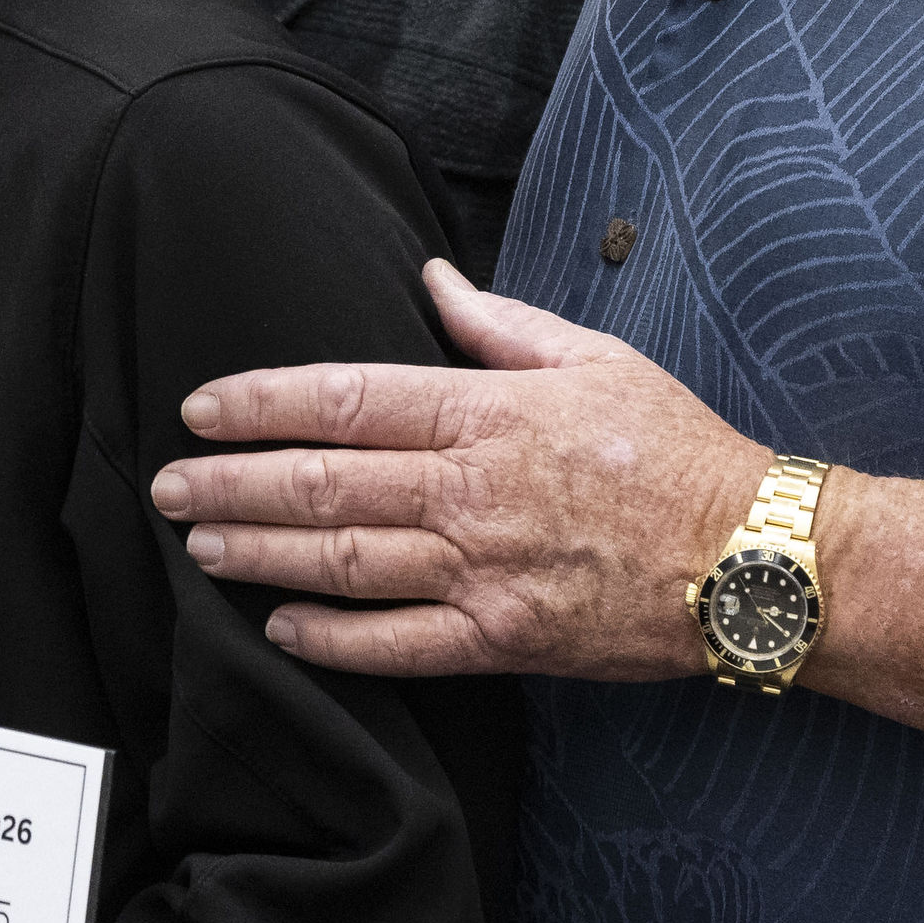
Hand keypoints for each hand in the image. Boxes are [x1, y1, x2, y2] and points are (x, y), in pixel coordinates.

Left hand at [147, 259, 768, 680]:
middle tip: (167, 483)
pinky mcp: (504, 638)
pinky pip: (397, 645)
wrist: (756, 558)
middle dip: (231, 482)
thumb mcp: (594, 358)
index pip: (345, 398)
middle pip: (323, 483)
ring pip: (343, 562)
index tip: (200, 407)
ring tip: (200, 542)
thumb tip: (430, 277)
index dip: (261, 403)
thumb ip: (499, 323)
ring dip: (258, 553)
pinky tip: (278, 626)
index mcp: (488, 413)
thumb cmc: (677, 450)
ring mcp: (485, 570)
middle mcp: (473, 490)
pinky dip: (330, 639)